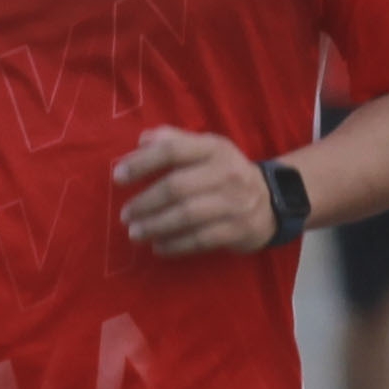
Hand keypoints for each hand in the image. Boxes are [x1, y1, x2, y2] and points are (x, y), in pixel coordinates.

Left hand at [116, 128, 274, 256]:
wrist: (271, 201)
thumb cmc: (226, 173)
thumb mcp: (206, 149)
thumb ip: (175, 141)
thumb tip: (141, 140)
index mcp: (214, 148)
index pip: (173, 150)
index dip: (142, 163)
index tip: (118, 177)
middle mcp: (226, 173)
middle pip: (177, 187)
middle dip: (145, 202)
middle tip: (125, 215)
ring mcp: (234, 203)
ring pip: (187, 216)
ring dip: (156, 226)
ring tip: (135, 233)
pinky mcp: (238, 230)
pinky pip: (200, 240)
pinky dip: (175, 245)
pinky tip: (158, 248)